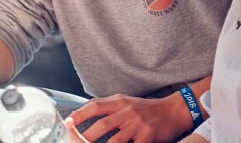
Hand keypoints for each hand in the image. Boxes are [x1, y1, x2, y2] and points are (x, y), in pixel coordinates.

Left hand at [68, 93, 188, 142]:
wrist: (173, 111)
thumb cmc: (146, 108)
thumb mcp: (126, 101)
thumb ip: (107, 106)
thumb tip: (82, 111)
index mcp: (119, 101)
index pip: (95, 106)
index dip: (80, 114)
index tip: (67, 122)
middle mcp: (127, 112)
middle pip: (102, 125)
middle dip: (85, 136)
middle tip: (73, 142)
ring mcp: (137, 125)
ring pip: (115, 141)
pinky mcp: (146, 137)